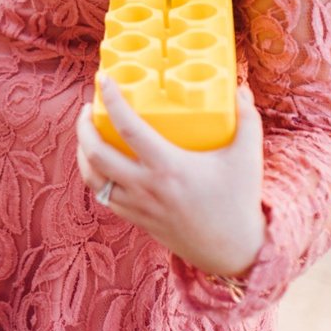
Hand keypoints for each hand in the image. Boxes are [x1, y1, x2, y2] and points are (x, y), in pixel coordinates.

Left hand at [76, 76, 265, 279]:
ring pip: (91, 176)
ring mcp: (137, 205)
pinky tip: (99, 161)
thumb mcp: (248, 158)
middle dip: (83, 125)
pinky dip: (94, 174)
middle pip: (95, 152)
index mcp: (169, 167)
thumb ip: (248, 120)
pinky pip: (102, 194)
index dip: (112, 100)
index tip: (103, 80)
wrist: (234, 251)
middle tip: (89, 107)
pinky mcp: (135, 219)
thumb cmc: (239, 201)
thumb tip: (240, 87)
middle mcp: (146, 186)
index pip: (128, 127)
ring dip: (82, 150)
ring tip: (88, 132)